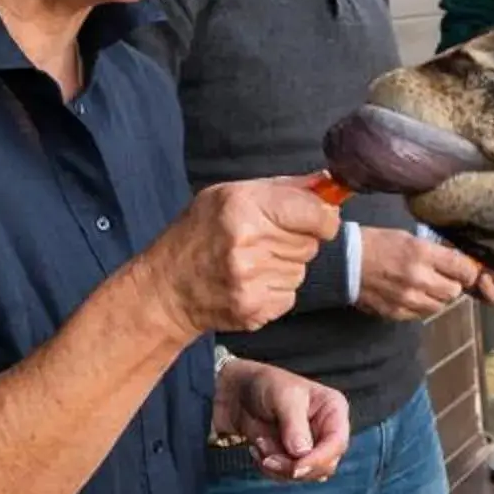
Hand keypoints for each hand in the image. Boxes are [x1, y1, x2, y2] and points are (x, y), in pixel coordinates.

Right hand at [146, 177, 340, 335]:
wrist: (166, 288)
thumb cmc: (197, 234)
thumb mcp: (229, 195)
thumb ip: (283, 188)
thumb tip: (327, 184)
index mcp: (244, 207)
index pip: (317, 215)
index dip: (323, 217)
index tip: (317, 219)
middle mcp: (249, 244)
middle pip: (311, 243)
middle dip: (296, 240)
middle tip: (264, 240)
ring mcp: (252, 280)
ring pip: (301, 270)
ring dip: (285, 265)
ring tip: (251, 262)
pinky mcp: (255, 309)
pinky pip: (290, 294)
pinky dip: (276, 289)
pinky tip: (249, 282)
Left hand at [214, 359, 349, 480]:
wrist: (239, 394)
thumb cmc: (266, 385)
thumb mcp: (282, 397)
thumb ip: (294, 424)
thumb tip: (302, 453)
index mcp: (333, 410)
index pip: (337, 443)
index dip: (319, 460)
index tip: (295, 469)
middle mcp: (327, 431)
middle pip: (324, 465)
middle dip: (293, 466)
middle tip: (267, 457)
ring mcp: (312, 447)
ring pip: (304, 474)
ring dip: (277, 465)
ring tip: (260, 442)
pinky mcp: (295, 459)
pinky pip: (287, 477)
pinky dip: (269, 468)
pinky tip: (258, 447)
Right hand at [357, 227, 483, 320]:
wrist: (344, 262)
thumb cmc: (378, 244)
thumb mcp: (409, 238)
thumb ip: (434, 252)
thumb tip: (458, 264)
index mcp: (422, 253)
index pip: (463, 269)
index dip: (468, 271)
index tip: (465, 271)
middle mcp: (418, 278)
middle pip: (454, 291)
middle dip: (452, 285)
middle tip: (443, 278)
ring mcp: (407, 298)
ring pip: (439, 306)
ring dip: (437, 298)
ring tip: (425, 287)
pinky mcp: (396, 312)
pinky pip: (421, 315)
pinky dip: (421, 307)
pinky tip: (411, 296)